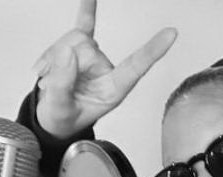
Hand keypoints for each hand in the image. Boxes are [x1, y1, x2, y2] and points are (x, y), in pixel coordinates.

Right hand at [34, 0, 176, 137]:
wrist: (52, 117)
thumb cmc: (62, 119)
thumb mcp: (59, 110)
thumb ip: (63, 85)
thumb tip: (67, 52)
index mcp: (113, 90)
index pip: (136, 68)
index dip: (152, 51)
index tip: (171, 34)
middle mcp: (107, 71)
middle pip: (87, 48)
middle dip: (61, 63)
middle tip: (55, 86)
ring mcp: (95, 58)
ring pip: (75, 38)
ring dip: (54, 56)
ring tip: (51, 78)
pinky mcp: (82, 48)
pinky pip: (85, 24)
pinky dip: (87, 10)